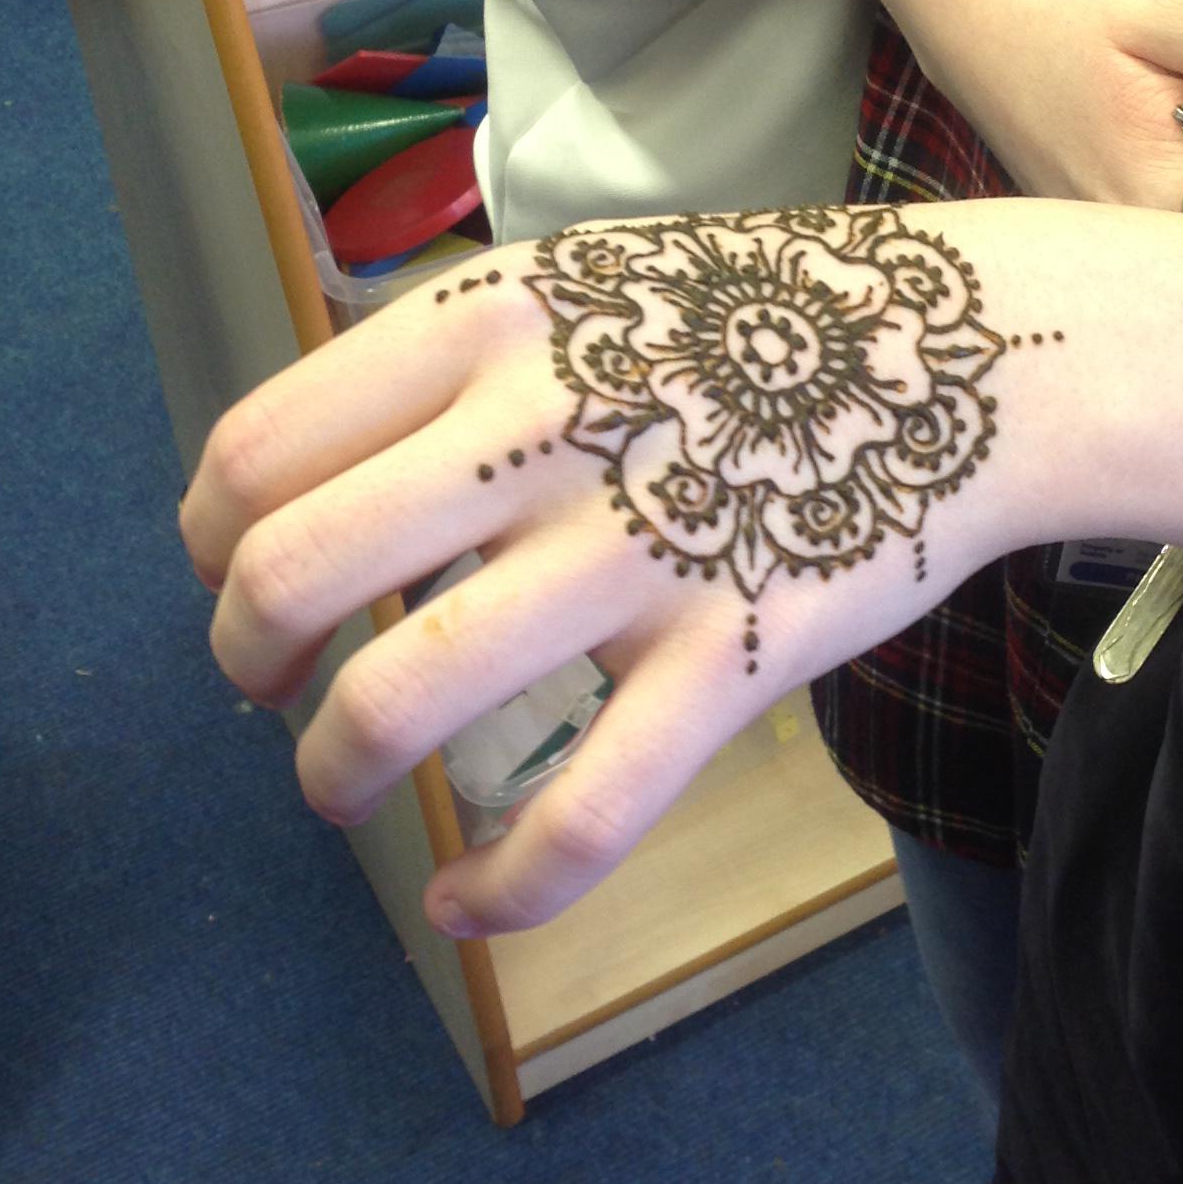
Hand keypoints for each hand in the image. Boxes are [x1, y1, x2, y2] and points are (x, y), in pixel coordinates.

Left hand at [181, 207, 1049, 935]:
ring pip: (402, 702)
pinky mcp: (734, 658)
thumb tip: (317, 488)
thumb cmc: (756, 317)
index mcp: (487, 324)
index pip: (260, 452)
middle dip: (244, 662)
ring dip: (334, 770)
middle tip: (268, 692)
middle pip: (292, 574)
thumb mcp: (581, 281)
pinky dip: (497, 887)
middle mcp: (538, 432)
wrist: (972, 351)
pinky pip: (581, 815)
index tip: (233, 584)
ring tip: (339, 786)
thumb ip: (451, 368)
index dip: (210, 546)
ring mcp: (637, 551)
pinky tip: (468, 902)